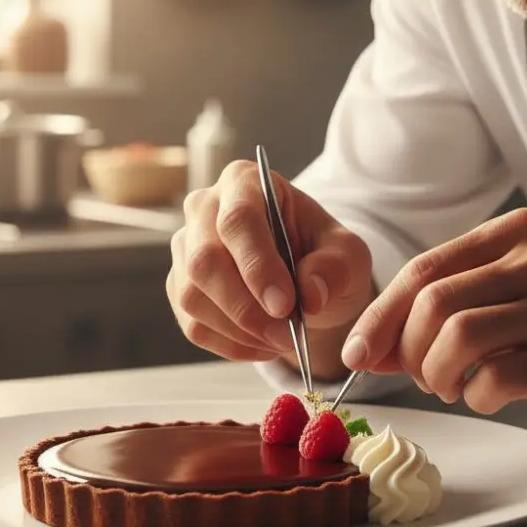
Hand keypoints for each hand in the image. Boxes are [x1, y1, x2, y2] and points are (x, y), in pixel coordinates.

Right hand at [166, 160, 374, 378]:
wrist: (306, 281)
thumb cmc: (323, 256)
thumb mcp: (347, 255)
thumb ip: (334, 268)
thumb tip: (310, 293)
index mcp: (244, 181)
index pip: (238, 220)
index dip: (257, 265)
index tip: (285, 305)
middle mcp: (203, 208)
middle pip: (204, 259)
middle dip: (245, 307)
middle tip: (286, 334)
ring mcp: (185, 248)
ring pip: (192, 296)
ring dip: (239, 330)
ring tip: (281, 339)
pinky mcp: (179, 285)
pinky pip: (193, 324)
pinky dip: (231, 344)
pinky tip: (262, 343)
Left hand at [341, 207, 526, 432]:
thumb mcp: (511, 292)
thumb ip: (447, 307)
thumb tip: (372, 346)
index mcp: (514, 233)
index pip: (424, 269)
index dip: (380, 316)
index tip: (358, 352)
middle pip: (433, 301)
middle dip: (405, 348)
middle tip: (413, 375)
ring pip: (458, 336)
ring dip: (435, 374)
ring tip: (447, 387)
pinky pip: (495, 377)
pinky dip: (476, 396)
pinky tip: (485, 397)